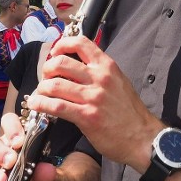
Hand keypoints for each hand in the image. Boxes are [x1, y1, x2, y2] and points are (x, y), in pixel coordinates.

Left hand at [29, 35, 161, 169]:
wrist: (143, 138)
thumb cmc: (130, 112)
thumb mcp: (118, 82)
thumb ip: (99, 73)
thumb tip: (74, 69)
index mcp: (107, 66)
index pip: (81, 43)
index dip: (62, 45)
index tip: (54, 53)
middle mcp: (99, 78)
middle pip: (61, 62)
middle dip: (47, 69)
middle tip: (45, 78)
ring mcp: (93, 97)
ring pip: (55, 84)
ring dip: (42, 89)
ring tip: (40, 94)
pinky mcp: (87, 116)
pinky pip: (57, 106)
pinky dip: (42, 104)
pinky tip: (37, 105)